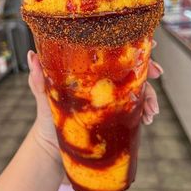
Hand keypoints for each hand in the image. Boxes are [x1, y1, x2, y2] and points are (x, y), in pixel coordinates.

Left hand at [27, 45, 162, 154]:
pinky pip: (135, 108)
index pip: (112, 54)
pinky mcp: (115, 113)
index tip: (149, 44)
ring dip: (149, 96)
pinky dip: (144, 110)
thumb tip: (32, 56)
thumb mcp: (43, 96)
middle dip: (148, 69)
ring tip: (150, 110)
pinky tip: (146, 119)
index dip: (132, 46)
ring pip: (138, 89)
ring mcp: (110, 97)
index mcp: (88, 72)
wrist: (53, 146)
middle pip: (131, 68)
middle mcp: (102, 82)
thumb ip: (38, 78)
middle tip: (158, 74)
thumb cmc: (47, 117)